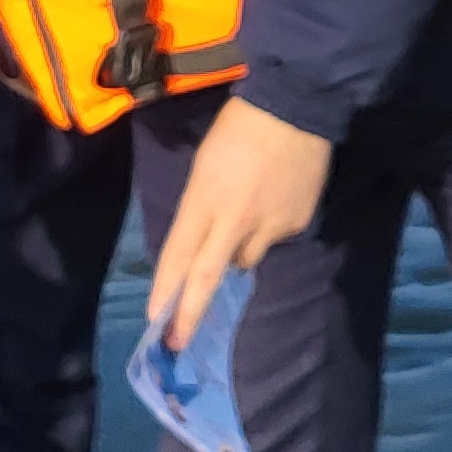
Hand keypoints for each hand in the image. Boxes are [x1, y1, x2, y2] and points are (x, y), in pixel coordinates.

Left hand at [146, 97, 333, 347]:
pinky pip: (274, 240)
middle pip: (207, 277)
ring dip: (239, 251)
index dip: (165, 290)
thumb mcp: (204, 168)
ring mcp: (268, 226)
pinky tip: (274, 200)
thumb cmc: (237, 131)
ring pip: (245, 260)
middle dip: (189, 314)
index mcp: (203, 201)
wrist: (295, 109)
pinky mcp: (296, 225)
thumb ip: (202, 210)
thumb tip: (209, 244)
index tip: (154, 320)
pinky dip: (269, 229)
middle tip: (176, 343)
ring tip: (247, 212)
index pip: (178, 255)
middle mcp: (233, 221)